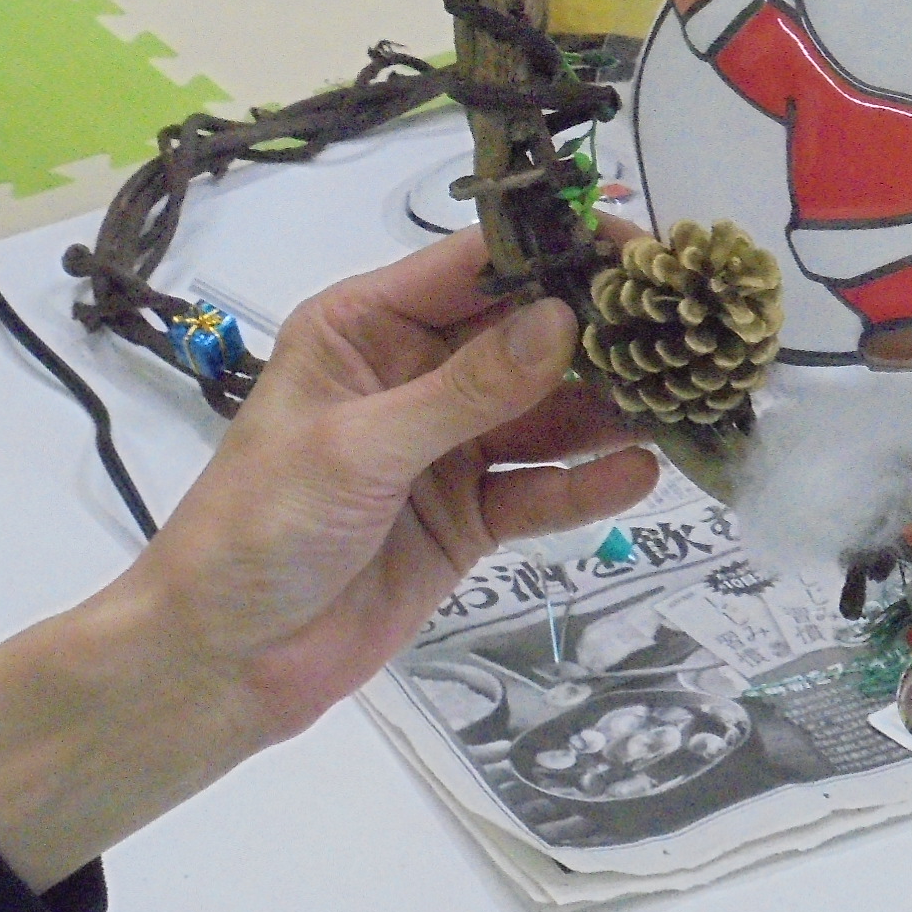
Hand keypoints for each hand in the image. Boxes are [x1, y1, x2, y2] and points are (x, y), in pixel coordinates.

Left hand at [0, 228, 656, 891]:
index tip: (640, 248)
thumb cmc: (260, 531)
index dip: (557, 251)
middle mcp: (415, 373)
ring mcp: (446, 446)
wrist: (222, 663)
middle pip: (527, 335)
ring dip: (610, 409)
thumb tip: (564, 320)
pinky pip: (541, 486)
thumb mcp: (358, 449)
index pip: (476, 266)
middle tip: (689, 329)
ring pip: (546, 411)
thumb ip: (466, 390)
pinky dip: (588, 482)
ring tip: (685, 400)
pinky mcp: (469, 515)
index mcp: (367, 328)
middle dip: (602, 332)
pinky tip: (642, 472)